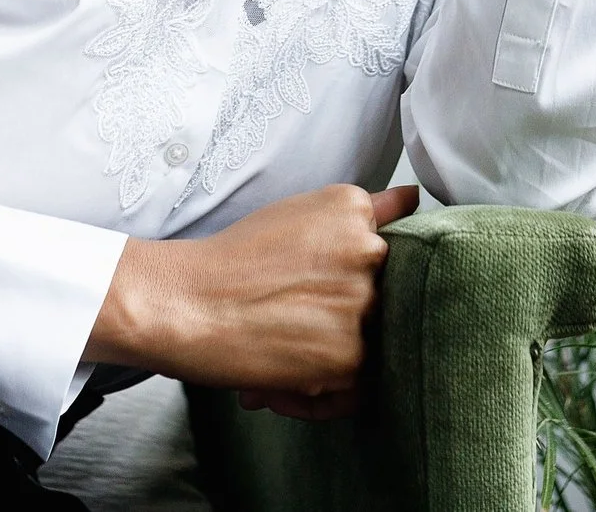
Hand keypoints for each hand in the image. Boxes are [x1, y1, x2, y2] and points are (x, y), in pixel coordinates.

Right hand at [85, 183, 419, 418]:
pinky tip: (278, 382)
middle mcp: (368, 250)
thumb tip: (411, 198)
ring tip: (278, 354)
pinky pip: (355, 389)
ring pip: (372, 345)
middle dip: (342, 322)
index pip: (396, 243)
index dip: (362, 276)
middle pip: (384, 299)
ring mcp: (363, 303)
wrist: (183, 303)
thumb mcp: (299, 213)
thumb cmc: (230, 261)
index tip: (331, 287)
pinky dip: (319, 396)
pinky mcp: (351, 355)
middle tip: (290, 323)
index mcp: (354, 210)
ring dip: (329, 359)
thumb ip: (364, 211)